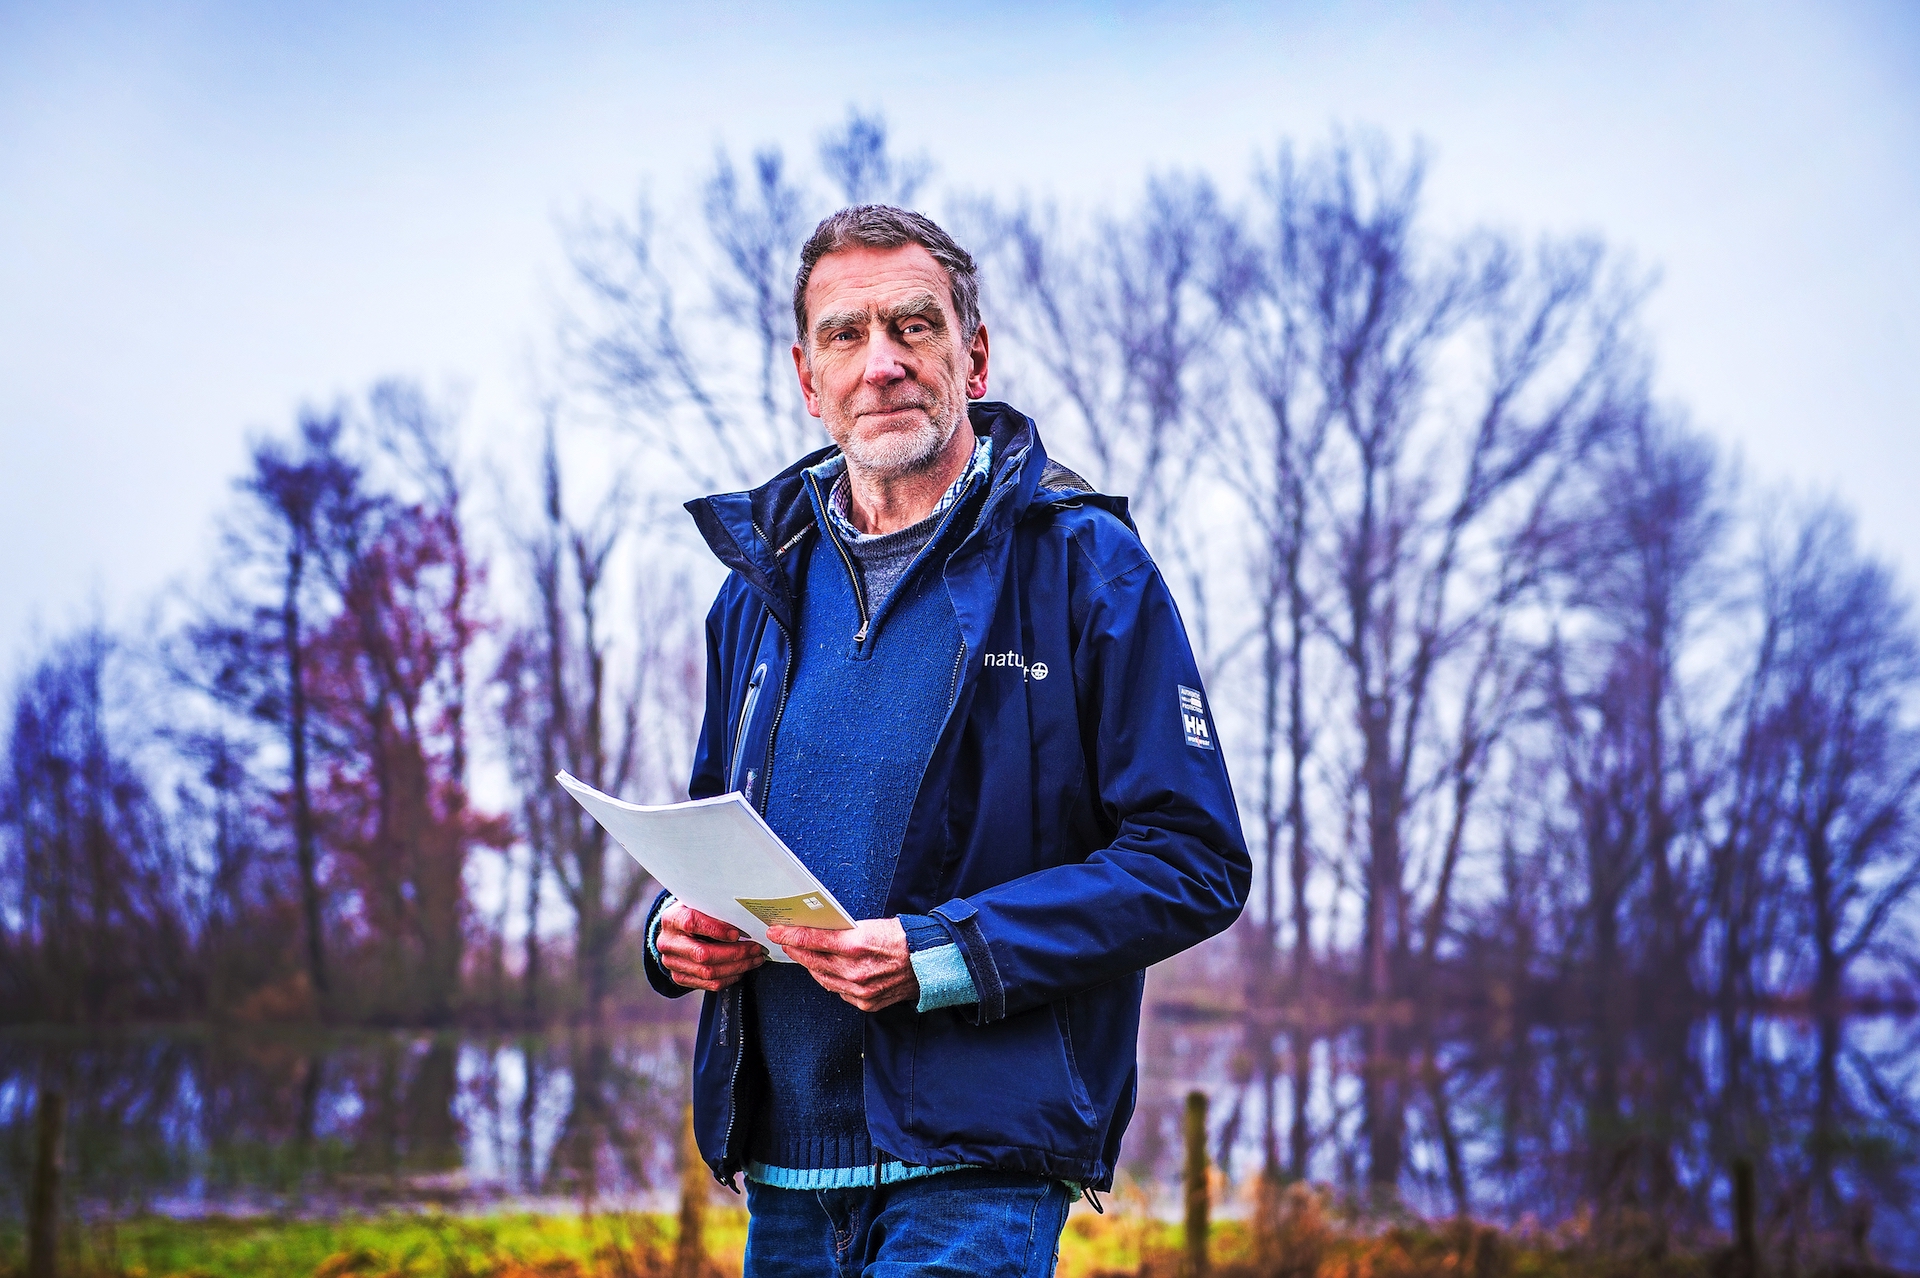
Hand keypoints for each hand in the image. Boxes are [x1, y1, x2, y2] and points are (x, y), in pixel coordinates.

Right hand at [657, 903, 767, 991]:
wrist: (675, 932)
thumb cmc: (693, 914)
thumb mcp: (699, 904)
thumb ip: (714, 909)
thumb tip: (743, 916)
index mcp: (672, 919)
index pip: (692, 923)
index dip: (716, 929)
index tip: (737, 933)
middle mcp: (669, 943)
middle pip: (703, 954)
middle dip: (734, 953)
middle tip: (755, 948)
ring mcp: (673, 963)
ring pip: (708, 972)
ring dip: (736, 967)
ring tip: (754, 959)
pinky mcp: (680, 978)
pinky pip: (709, 984)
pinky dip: (730, 978)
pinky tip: (741, 969)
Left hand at [766, 918, 918, 1011]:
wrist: (929, 963)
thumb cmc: (903, 939)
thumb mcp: (871, 925)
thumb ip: (843, 933)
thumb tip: (819, 933)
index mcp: (857, 946)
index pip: (814, 940)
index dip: (791, 936)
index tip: (777, 932)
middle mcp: (856, 971)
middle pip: (813, 961)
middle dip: (796, 950)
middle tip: (786, 942)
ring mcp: (860, 990)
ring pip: (823, 978)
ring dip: (811, 966)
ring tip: (804, 955)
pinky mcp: (865, 1002)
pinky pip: (838, 991)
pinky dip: (831, 980)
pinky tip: (828, 970)